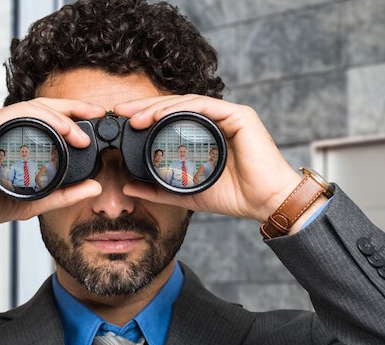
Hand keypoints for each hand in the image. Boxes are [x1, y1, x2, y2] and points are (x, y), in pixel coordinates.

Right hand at [0, 98, 105, 259]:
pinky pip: (16, 115)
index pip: (48, 117)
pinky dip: (40, 119)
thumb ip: (65, 194)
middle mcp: (3, 125)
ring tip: (81, 132)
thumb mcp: (36, 199)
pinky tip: (59, 129)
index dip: (73, 114)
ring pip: (33, 107)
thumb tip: (96, 188)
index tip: (96, 118)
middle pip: (44, 106)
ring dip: (61, 116)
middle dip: (74, 106)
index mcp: (14, 136)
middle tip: (97, 113)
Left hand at [114, 95, 307, 223]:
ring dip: (157, 107)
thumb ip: (157, 189)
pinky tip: (158, 116)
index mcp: (206, 132)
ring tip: (134, 116)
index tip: (122, 122)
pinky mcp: (239, 115)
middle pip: (174, 106)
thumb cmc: (234, 196)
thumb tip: (128, 186)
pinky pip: (204, 106)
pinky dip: (179, 110)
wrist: (265, 202)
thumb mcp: (185, 192)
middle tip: (120, 111)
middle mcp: (217, 119)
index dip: (145, 116)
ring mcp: (229, 114)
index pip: (170, 118)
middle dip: (144, 106)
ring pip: (186, 102)